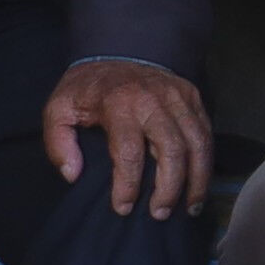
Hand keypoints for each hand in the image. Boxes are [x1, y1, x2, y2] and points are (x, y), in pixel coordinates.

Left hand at [44, 58, 214, 216]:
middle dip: (169, 188)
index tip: (122, 208)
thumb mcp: (59, 108)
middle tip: (159, 213)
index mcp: (119, 103)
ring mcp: (178, 97)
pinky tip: (199, 185)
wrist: (118, 50)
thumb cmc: (88, 88)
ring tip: (189, 207)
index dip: (127, 185)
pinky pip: (206, 133)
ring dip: (196, 180)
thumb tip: (72, 174)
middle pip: (171, 150)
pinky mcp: (193, 98)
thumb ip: (58, 142)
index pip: (128, 151)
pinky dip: (206, 162)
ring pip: (197, 143)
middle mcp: (154, 100)